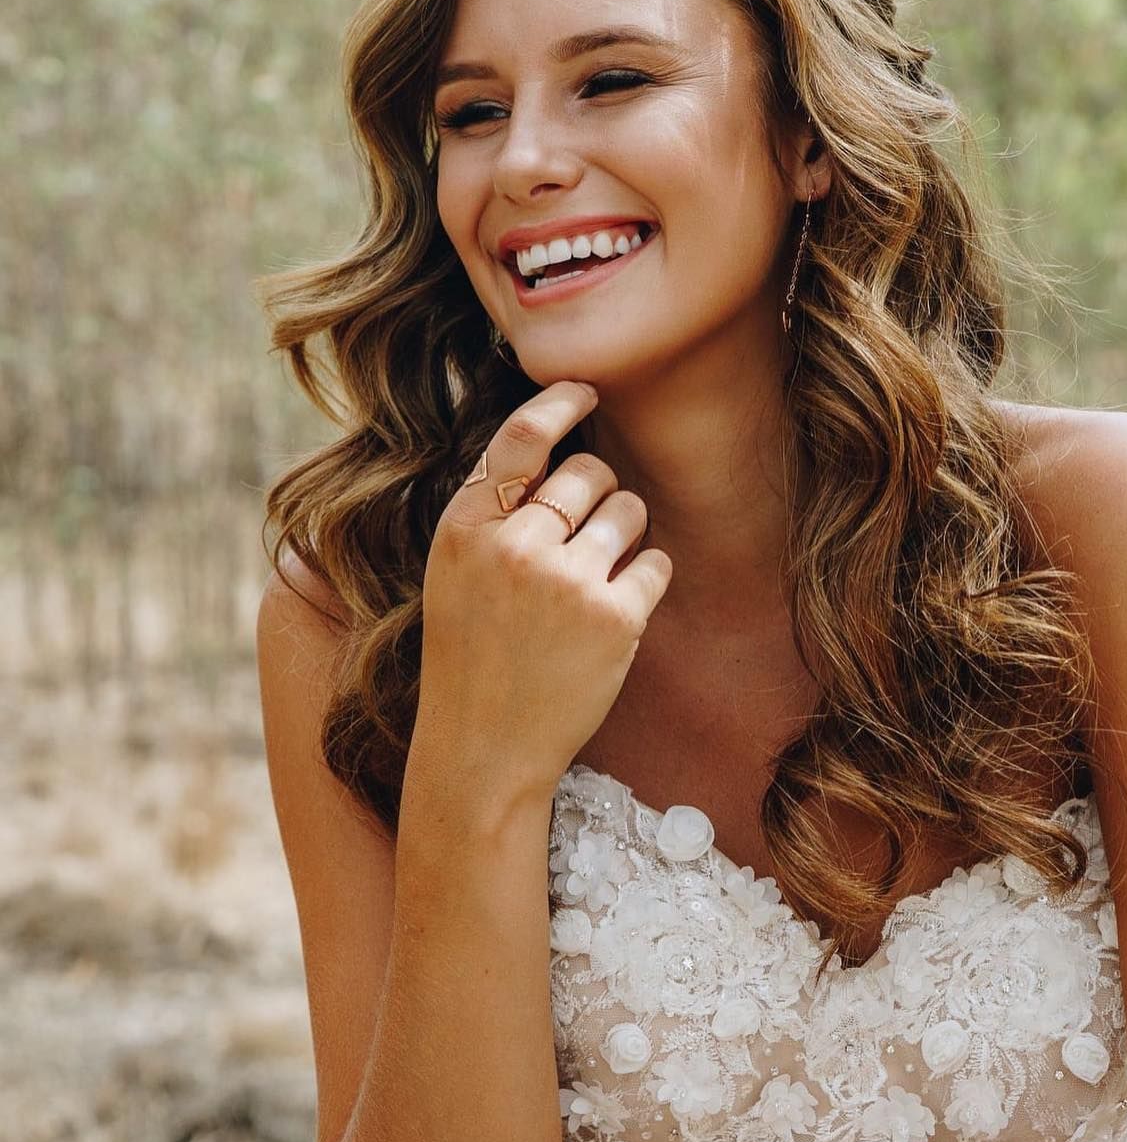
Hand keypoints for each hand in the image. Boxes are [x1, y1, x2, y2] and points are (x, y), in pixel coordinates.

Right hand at [413, 380, 672, 813]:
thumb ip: (494, 512)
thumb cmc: (472, 657)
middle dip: (599, 493)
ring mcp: (565, 581)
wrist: (484, 749)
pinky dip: (645, 577)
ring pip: (630, 508)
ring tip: (596, 577)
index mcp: (465, 528)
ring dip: (626, 532)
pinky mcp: (613, 617)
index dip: (560, 404)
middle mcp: (513, 545)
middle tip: (586, 537)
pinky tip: (616, 610)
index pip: (521, 437)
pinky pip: (656, 560)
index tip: (586, 392)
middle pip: (589, 470)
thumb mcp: (456, 573)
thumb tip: (558, 447)